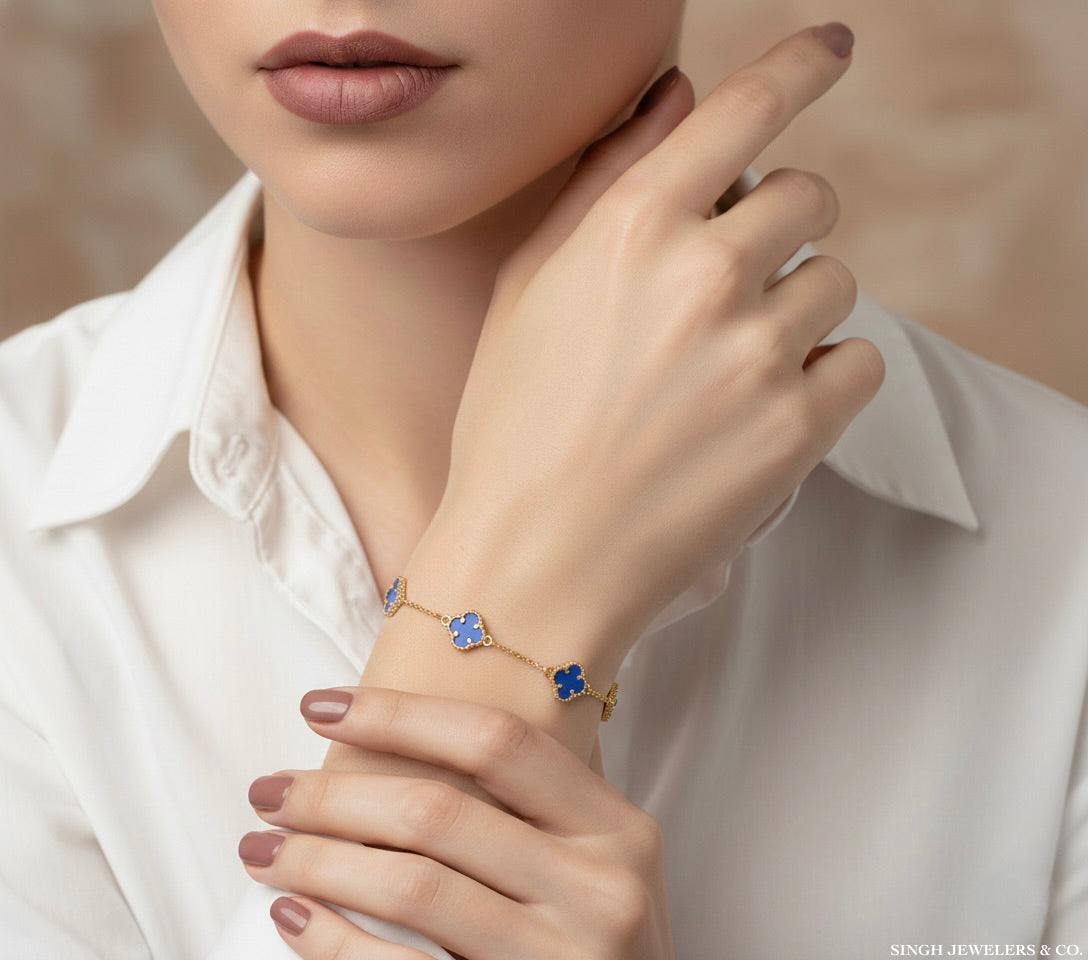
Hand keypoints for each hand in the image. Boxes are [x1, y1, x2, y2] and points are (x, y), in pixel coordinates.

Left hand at [238, 687, 673, 959]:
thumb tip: (408, 730)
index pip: (496, 741)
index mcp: (617, 828)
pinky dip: (331, 941)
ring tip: (263, 849)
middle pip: (439, 812)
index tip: (320, 706)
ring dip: (317, 861)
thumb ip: (542, 805)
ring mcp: (560, 959)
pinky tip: (292, 916)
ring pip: (412, 887)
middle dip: (333, 796)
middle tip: (268, 789)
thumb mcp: (602, 866)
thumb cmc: (603, 947)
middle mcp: (601, 889)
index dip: (399, 714)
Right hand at [411, 23, 883, 668]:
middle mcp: (704, 275)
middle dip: (782, 224)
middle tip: (736, 280)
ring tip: (731, 366)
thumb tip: (675, 101)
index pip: (744, 110)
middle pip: (809, 195)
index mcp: (631, 229)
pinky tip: (761, 409)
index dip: (800, 66)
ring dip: (797, 307)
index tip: (834, 48)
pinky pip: (860, 361)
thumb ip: (604, 182)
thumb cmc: (513, 426)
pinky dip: (824, 376)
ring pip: (837, 280)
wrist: (534, 561)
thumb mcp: (527, 290)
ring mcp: (759, 352)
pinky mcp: (800, 427)